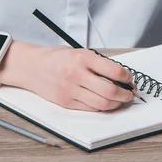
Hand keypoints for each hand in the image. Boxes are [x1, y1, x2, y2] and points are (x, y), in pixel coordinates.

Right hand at [0, 39, 134, 110]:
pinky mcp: (65, 102)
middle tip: (129, 94)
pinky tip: (104, 103)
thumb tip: (120, 76)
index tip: (130, 79)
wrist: (30, 66)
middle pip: (110, 91)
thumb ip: (97, 63)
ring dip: (115, 103)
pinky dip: (101, 107)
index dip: (127, 77)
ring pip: (102, 103)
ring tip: (119, 99)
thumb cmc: (55, 58)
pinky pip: (90, 109)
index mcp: (81, 57)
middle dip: (125, 95)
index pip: (114, 71)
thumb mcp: (77, 52)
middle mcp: (76, 74)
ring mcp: (70, 90)